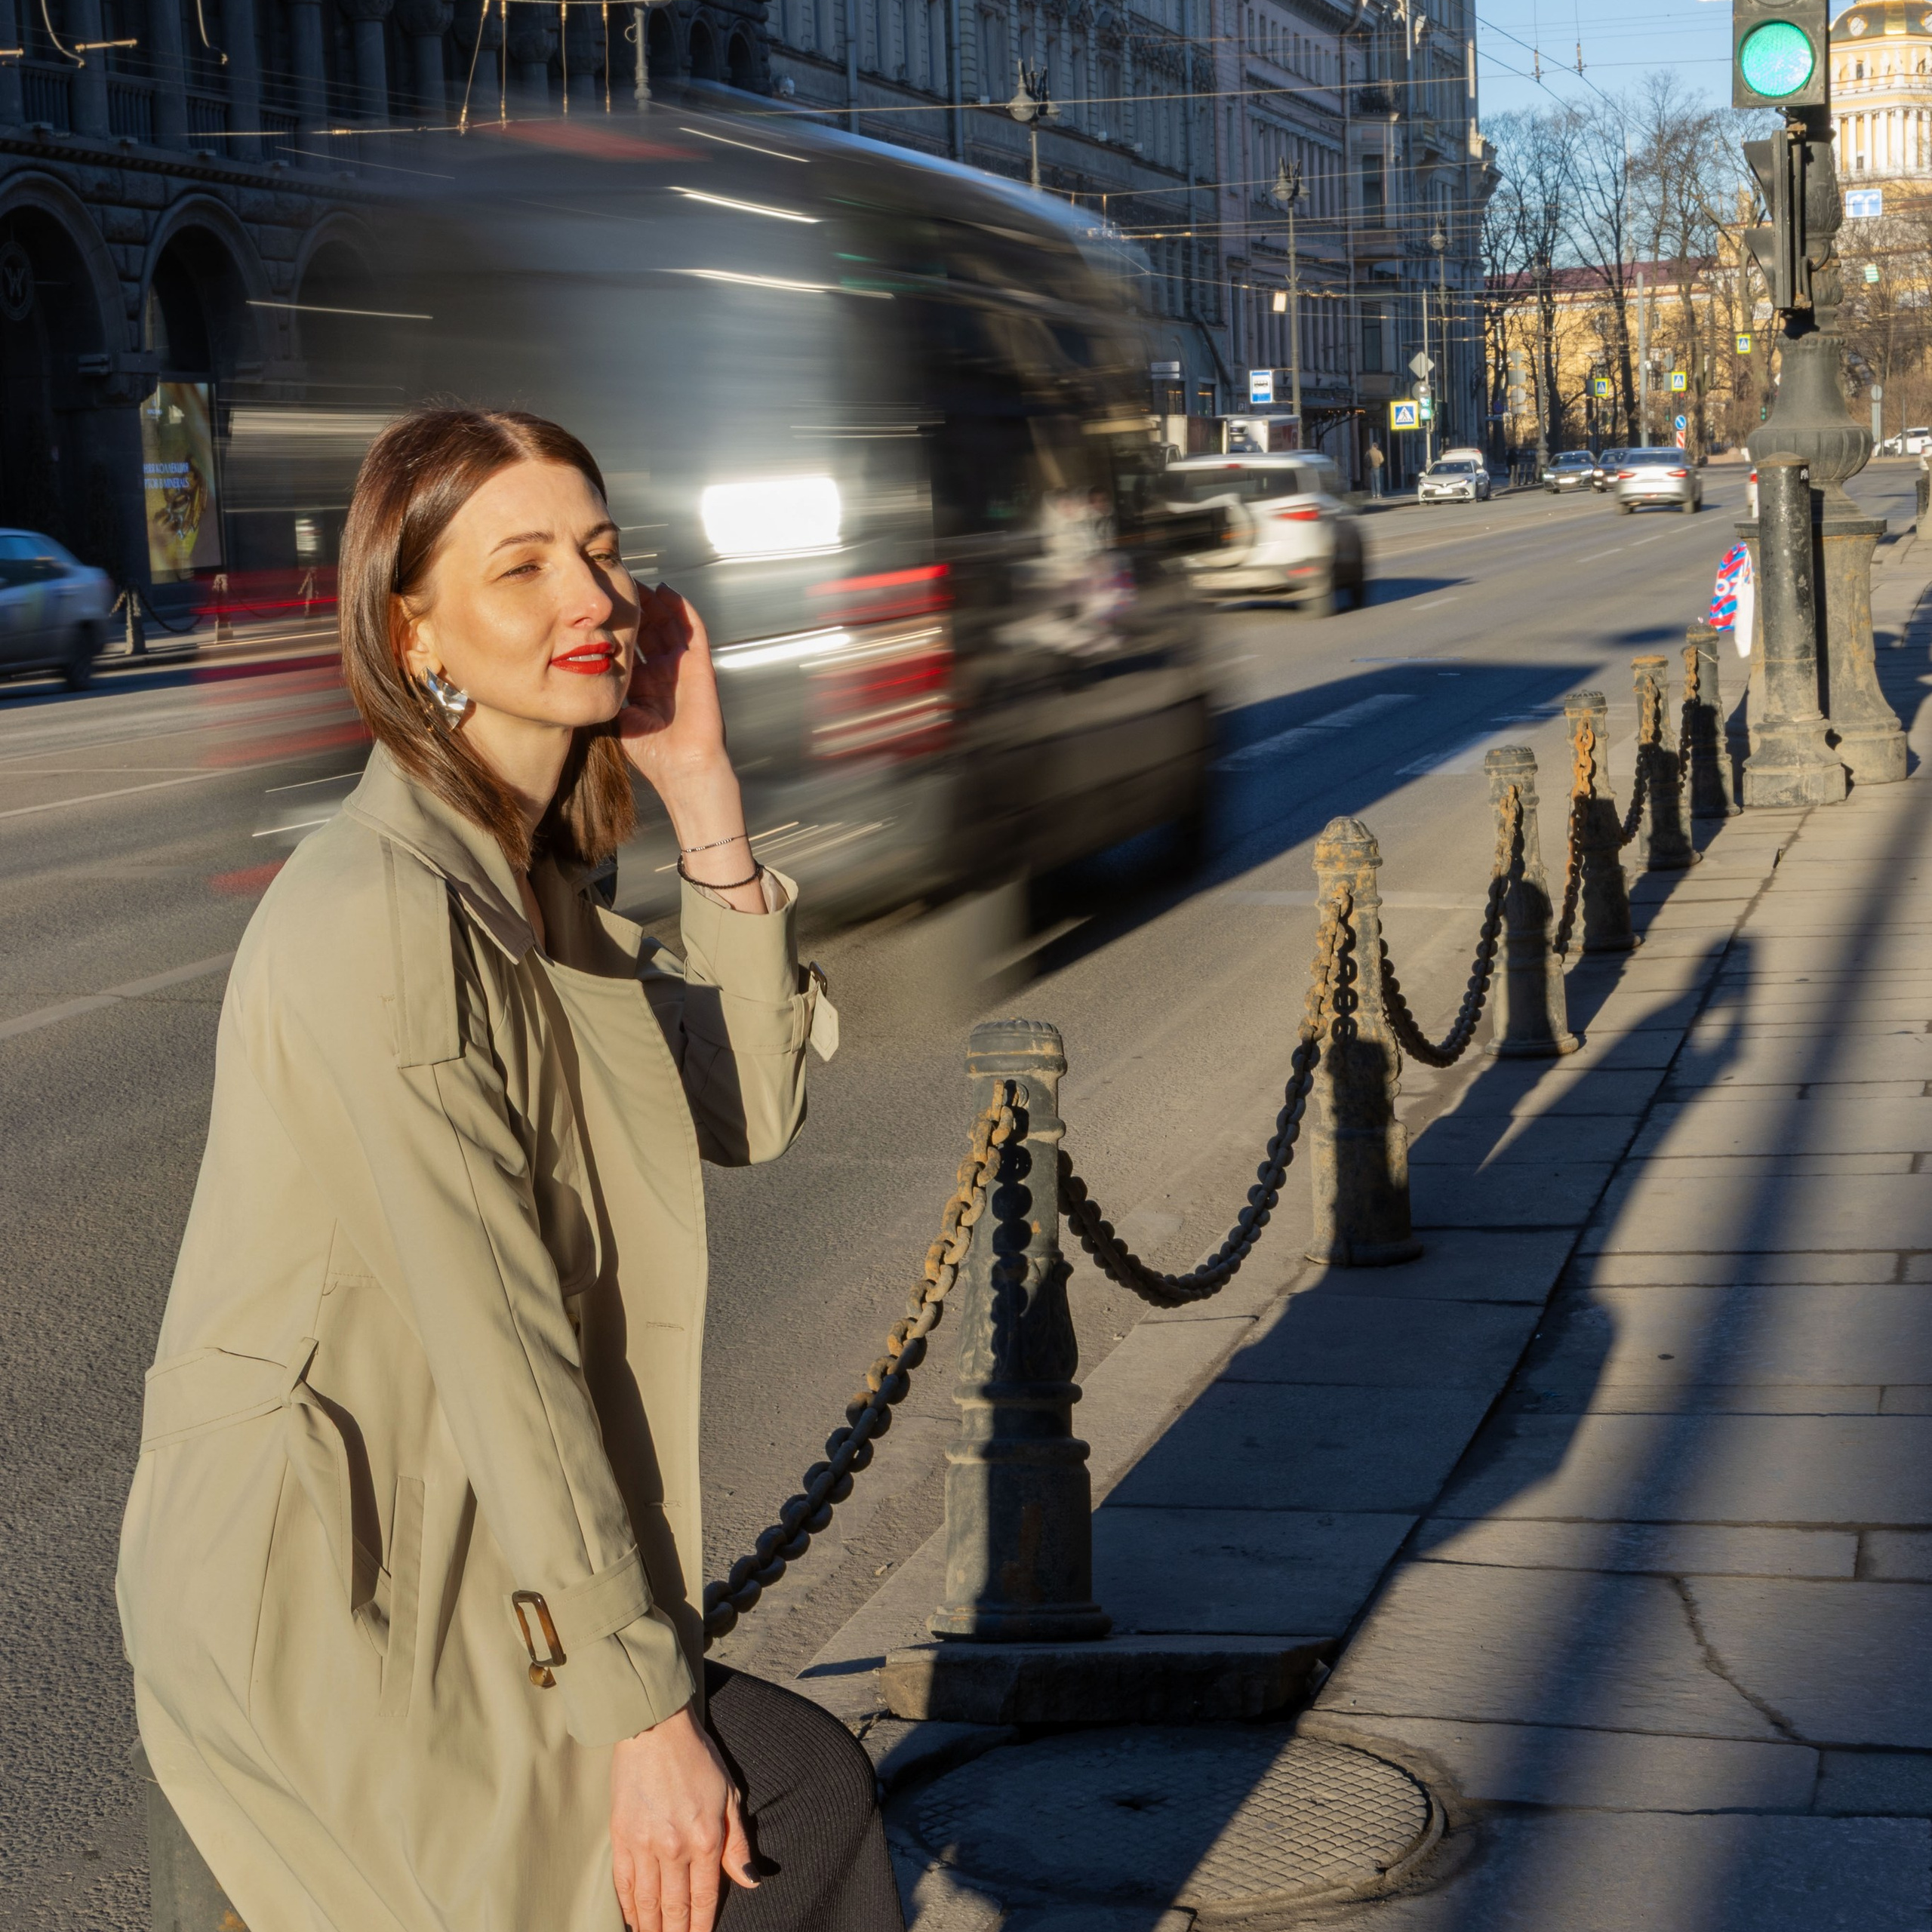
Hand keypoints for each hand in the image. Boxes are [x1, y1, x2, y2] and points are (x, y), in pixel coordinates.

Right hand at [610, 1704, 757, 1931]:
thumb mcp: (729, 1796)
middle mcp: (674, 1848)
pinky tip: (634, 1922)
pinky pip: (623, 1883)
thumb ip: (738, 1843)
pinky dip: (628, 1908)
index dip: (702, 1927)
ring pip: (647, 1902)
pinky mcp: (620, 1836)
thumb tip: (750, 1881)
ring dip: (652, 1928)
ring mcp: (644, 1844)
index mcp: (705, 1838)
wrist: (655, 1729)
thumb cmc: (697, 1759)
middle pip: (674, 1908)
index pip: (704, 1898)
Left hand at [618, 585, 729, 795]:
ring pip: (670, 625)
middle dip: (636, 608)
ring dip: (656, 603)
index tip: (599, 609)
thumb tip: (581, 675)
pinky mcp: (699, 666)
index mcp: (645, 686)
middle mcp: (664, 673)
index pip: (631, 648)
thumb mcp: (619, 719)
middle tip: (618, 584)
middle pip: (650, 631)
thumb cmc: (653, 753)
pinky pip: (693, 630)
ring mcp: (683, 668)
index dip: (617, 627)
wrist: (683, 768)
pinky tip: (668, 591)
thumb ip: (606, 695)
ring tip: (640, 582)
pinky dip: (682, 609)